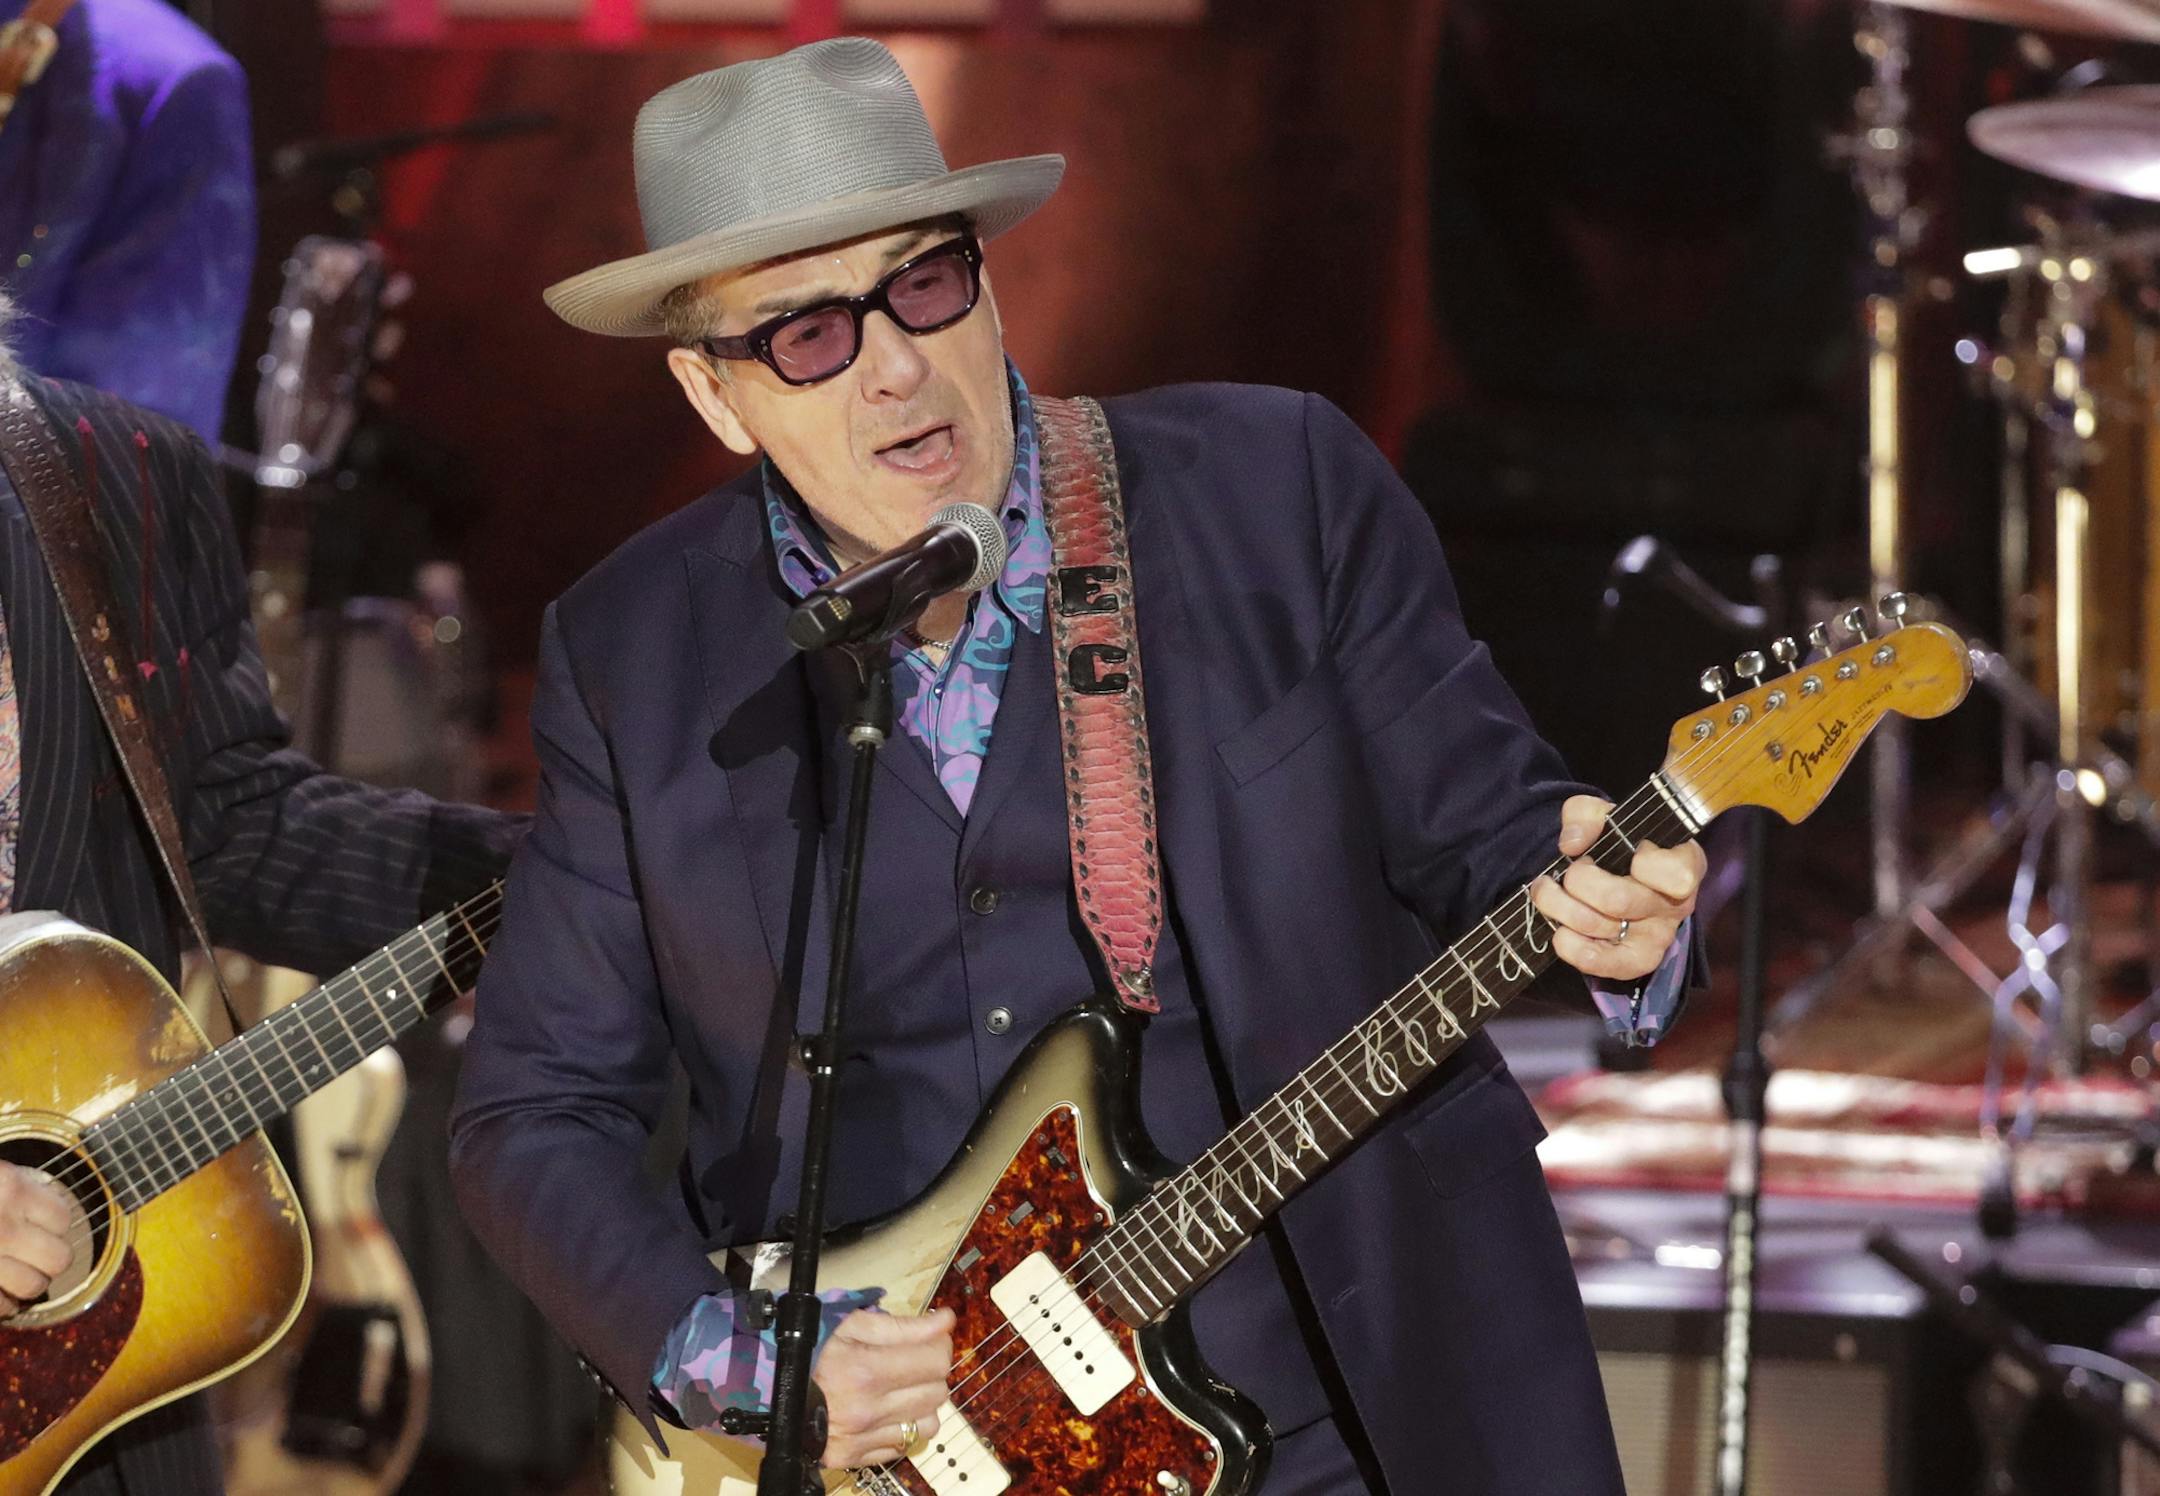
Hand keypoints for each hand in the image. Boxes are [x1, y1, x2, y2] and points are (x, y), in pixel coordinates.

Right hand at [0, 1163, 75, 1315]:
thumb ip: (17, 1185)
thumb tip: (50, 1204)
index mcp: (11, 1189)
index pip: (64, 1218)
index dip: (54, 1224)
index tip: (39, 1224)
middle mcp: (3, 1226)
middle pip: (59, 1259)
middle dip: (49, 1258)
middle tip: (33, 1253)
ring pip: (34, 1288)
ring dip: (27, 1283)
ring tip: (14, 1272)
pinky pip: (3, 1308)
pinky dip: (4, 1304)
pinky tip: (0, 1289)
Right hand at [813, 1305, 954, 1467]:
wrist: (767, 1388)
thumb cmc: (809, 1351)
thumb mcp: (849, 1324)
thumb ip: (901, 1326)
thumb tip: (945, 1321)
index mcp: (866, 1371)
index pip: (936, 1362)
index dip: (939, 1345)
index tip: (930, 1339)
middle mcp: (866, 1410)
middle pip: (937, 1394)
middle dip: (930, 1373)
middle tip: (912, 1362)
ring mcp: (860, 1439)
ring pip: (927, 1425)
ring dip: (921, 1405)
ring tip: (901, 1389)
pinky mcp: (852, 1458)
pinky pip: (902, 1446)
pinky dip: (900, 1428)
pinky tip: (884, 1411)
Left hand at [1530, 794, 1704, 982]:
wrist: (1619, 875)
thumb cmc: (1621, 842)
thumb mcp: (1605, 816)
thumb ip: (1586, 815)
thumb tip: (1572, 844)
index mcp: (1685, 865)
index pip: (1675, 874)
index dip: (1641, 861)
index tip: (1626, 850)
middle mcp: (1678, 904)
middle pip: (1618, 900)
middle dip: (1578, 880)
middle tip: (1572, 869)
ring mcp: (1659, 936)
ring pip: (1599, 927)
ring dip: (1559, 906)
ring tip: (1548, 890)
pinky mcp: (1637, 961)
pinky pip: (1603, 964)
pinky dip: (1572, 948)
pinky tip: (1560, 931)